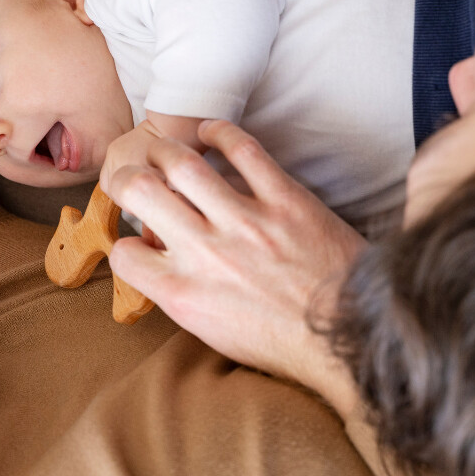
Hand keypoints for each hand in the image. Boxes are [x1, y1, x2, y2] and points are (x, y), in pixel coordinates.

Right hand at [104, 119, 367, 412]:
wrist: (350, 337)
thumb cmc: (286, 342)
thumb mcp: (215, 332)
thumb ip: (182, 294)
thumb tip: (161, 263)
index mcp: (184, 293)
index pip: (124, 253)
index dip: (125, 243)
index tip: (139, 239)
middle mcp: (206, 253)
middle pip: (139, 190)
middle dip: (124, 177)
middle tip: (132, 177)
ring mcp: (246, 222)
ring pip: (182, 162)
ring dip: (165, 149)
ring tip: (164, 150)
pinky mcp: (285, 200)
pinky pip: (243, 150)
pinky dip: (220, 133)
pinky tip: (211, 133)